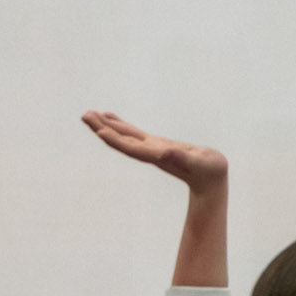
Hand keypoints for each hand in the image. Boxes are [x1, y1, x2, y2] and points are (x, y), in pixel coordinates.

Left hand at [82, 113, 227, 193]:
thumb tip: (165, 152)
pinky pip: (133, 134)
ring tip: (90, 114)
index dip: (116, 140)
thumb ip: (183, 157)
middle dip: (102, 128)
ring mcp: (152, 148)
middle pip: (122, 140)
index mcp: (159, 156)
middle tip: (84, 115)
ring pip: (124, 136)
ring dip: (106, 126)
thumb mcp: (199, 162)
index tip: (99, 131)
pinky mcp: (156, 145)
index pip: (132, 148)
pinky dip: (120, 126)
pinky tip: (111, 120)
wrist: (211, 180)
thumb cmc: (210, 171)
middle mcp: (150, 152)